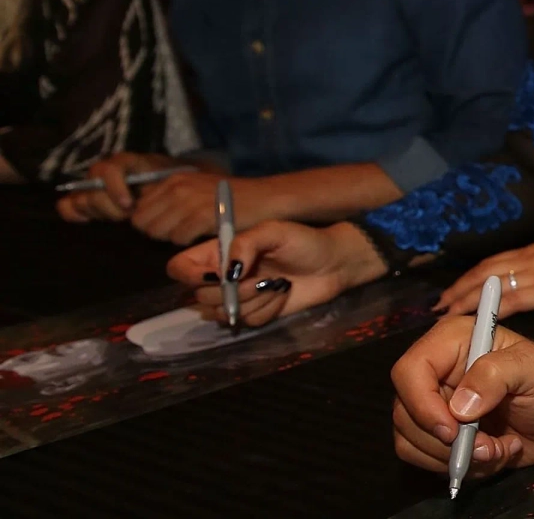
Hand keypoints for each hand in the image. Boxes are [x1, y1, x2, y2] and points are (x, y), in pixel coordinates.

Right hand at [54, 152, 180, 223]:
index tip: (129, 205)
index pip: (109, 170)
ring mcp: (91, 185)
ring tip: (119, 215)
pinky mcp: (85, 198)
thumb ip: (157, 184)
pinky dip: (74, 213)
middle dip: (110, 208)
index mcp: (123, 162)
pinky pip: (67, 205)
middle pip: (93, 191)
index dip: (115, 188)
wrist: (169, 183)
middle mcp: (103, 171)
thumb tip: (145, 194)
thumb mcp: (170, 178)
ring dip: (100, 212)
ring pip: (80, 200)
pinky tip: (89, 220)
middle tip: (128, 214)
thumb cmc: (169, 181)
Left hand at [129, 173, 269, 244]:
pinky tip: (204, 234)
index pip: (137, 211)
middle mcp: (177, 187)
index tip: (169, 227)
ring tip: (193, 233)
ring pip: (158, 232)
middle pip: (142, 223)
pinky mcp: (202, 215)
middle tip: (181, 233)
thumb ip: (169, 200)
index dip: (149, 223)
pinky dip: (189, 242)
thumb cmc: (231, 199)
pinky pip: (178, 238)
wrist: (266, 198)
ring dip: (173, 238)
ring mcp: (188, 200)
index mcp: (172, 180)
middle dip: (157, 233)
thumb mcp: (195, 190)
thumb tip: (141, 217)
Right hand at [168, 221, 387, 326]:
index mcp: (218, 251)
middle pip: (199, 297)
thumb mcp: (274, 231)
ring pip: (222, 314)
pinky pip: (246, 322)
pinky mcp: (254, 314)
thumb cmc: (304, 241)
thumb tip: (226, 271)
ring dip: (252, 301)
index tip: (217, 276)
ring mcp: (237, 298)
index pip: (179, 268)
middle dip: (232, 292)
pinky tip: (281, 295)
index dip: (189, 276)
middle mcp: (221, 276)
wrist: (333, 264)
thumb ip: (245, 244)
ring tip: (276, 284)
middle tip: (261, 278)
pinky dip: (266, 310)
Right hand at [390, 317, 533, 475]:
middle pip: (405, 412)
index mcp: (453, 341)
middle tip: (489, 447)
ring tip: (498, 449)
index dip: (422, 404)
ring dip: (456, 457)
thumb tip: (460, 406)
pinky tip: (493, 453)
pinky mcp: (438, 433)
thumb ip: (498, 374)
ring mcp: (433, 404)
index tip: (454, 430)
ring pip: (410, 440)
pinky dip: (459, 466)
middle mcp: (436, 371)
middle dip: (447, 442)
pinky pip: (424, 458)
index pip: (409, 371)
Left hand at [434, 242, 533, 318]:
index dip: (467, 280)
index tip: (447, 297)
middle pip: (485, 271)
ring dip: (467, 298)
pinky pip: (515, 296)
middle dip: (459, 289)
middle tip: (436, 309)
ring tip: (447, 316)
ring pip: (493, 281)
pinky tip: (478, 321)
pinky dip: (492, 308)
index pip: (491, 264)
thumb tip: (516, 303)